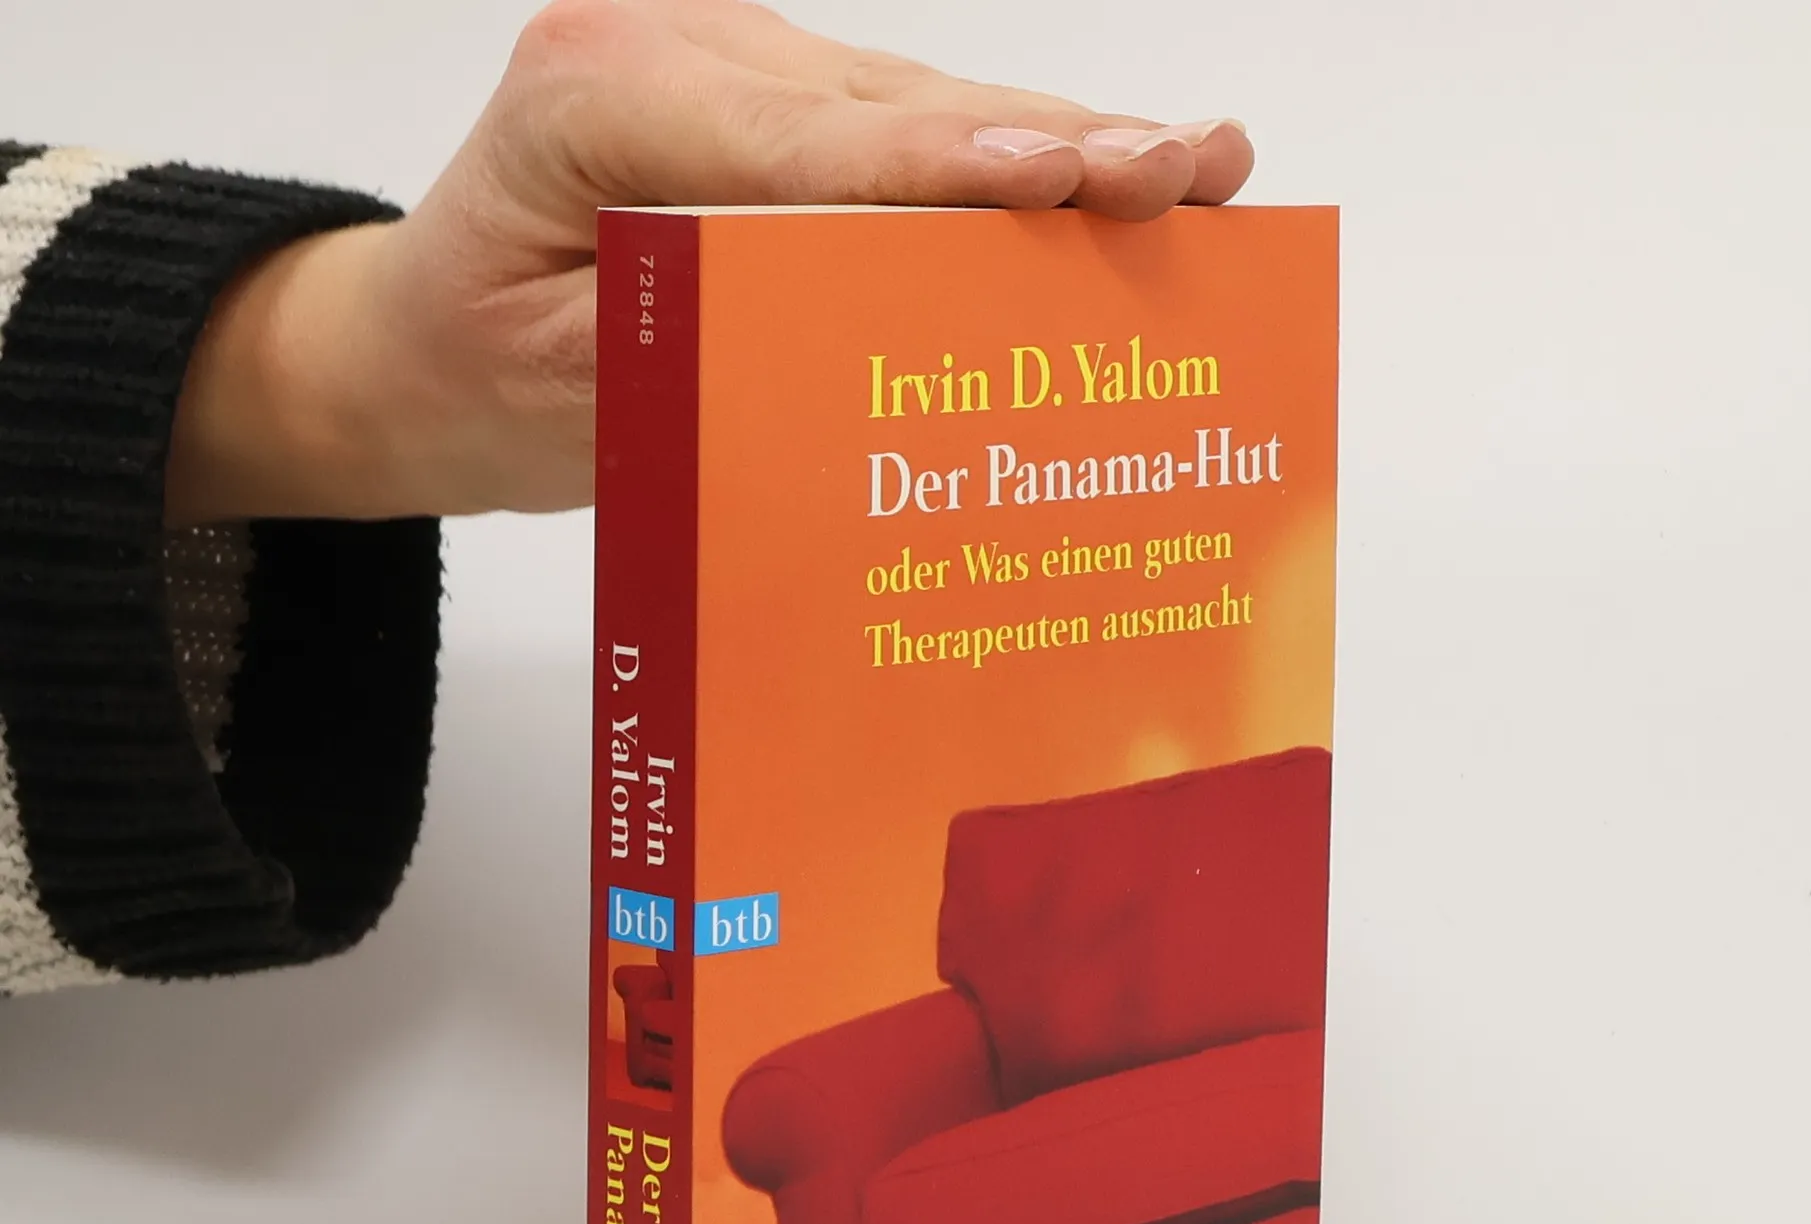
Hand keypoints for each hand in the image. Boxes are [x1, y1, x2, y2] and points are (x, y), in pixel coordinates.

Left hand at [165, 0, 1255, 523]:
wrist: (423, 344)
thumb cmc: (478, 372)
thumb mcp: (570, 390)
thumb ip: (704, 342)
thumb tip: (867, 317)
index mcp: (597, 104)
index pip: (800, 142)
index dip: (945, 166)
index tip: (1066, 181)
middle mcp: (678, 56)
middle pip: (892, 108)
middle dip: (1049, 146)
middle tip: (1189, 167)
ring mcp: (734, 72)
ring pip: (922, 110)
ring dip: (1061, 149)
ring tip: (1195, 169)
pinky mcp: (776, 112)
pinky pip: (906, 136)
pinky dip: (1010, 172)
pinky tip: (1113, 182)